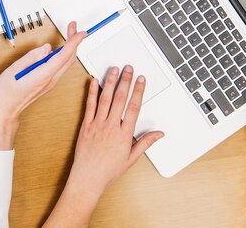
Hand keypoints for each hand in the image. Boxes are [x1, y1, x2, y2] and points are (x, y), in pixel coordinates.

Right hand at [0, 21, 85, 150]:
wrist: (6, 110)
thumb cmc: (6, 92)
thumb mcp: (13, 70)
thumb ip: (31, 57)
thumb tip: (47, 48)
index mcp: (42, 76)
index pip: (63, 56)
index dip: (74, 42)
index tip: (80, 32)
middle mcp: (50, 80)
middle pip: (69, 58)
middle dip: (74, 40)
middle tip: (73, 27)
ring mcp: (51, 83)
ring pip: (67, 63)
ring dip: (70, 47)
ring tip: (69, 34)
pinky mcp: (49, 83)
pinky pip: (61, 67)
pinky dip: (64, 55)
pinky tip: (61, 48)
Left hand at [67, 66, 163, 195]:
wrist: (88, 177)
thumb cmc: (109, 170)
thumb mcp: (131, 158)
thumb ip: (145, 143)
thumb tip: (159, 133)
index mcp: (124, 134)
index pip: (134, 107)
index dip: (138, 91)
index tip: (141, 79)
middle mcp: (111, 126)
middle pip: (120, 98)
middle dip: (125, 81)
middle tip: (128, 68)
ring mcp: (97, 124)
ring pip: (105, 98)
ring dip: (110, 82)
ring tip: (113, 69)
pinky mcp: (86, 125)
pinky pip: (89, 105)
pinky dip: (92, 92)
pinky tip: (94, 81)